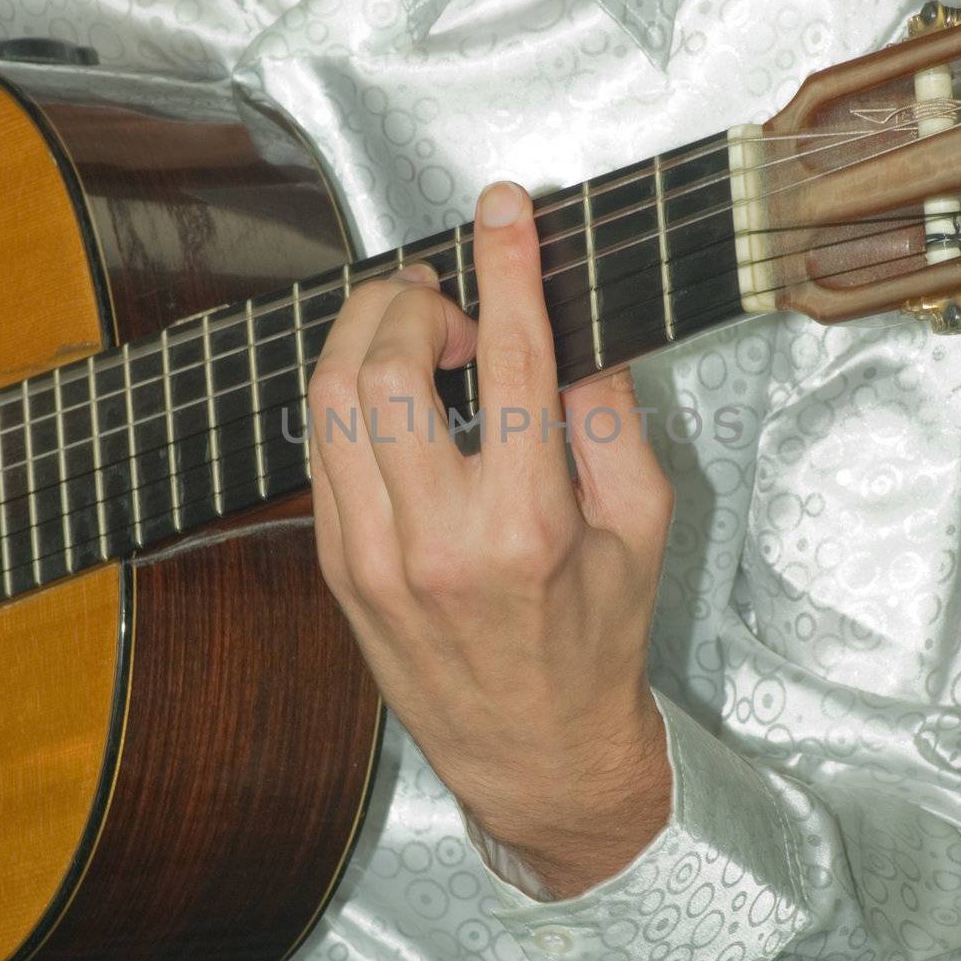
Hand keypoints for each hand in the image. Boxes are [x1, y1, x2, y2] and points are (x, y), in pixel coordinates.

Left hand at [307, 181, 672, 896]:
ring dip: (366, 334)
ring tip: (415, 328)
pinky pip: (318, 449)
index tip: (504, 206)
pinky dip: (346, 391)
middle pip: (388, 366)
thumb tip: (572, 332)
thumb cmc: (596, 643)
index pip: (508, 359)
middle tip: (451, 298)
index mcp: (527, 527)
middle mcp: (436, 540)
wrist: (531, 754)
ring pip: (331, 400)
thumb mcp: (643, 531)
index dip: (508, 265)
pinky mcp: (336, 568)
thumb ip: (610, 421)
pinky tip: (386, 389)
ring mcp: (371, 557)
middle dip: (414, 298)